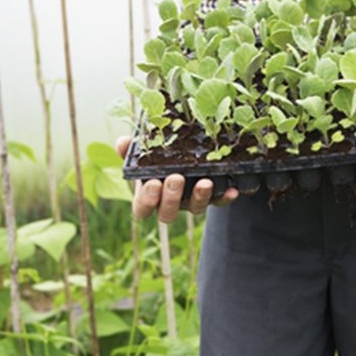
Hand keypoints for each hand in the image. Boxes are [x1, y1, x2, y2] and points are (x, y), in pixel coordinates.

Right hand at [115, 136, 239, 221]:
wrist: (190, 153)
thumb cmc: (161, 156)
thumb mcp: (147, 151)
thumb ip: (134, 149)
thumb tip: (123, 142)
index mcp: (150, 195)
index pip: (142, 208)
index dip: (147, 201)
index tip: (153, 183)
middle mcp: (171, 203)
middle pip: (167, 213)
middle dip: (172, 198)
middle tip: (176, 178)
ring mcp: (192, 202)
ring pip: (195, 209)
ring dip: (199, 197)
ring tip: (205, 182)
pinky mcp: (213, 199)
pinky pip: (219, 202)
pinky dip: (225, 197)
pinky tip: (232, 189)